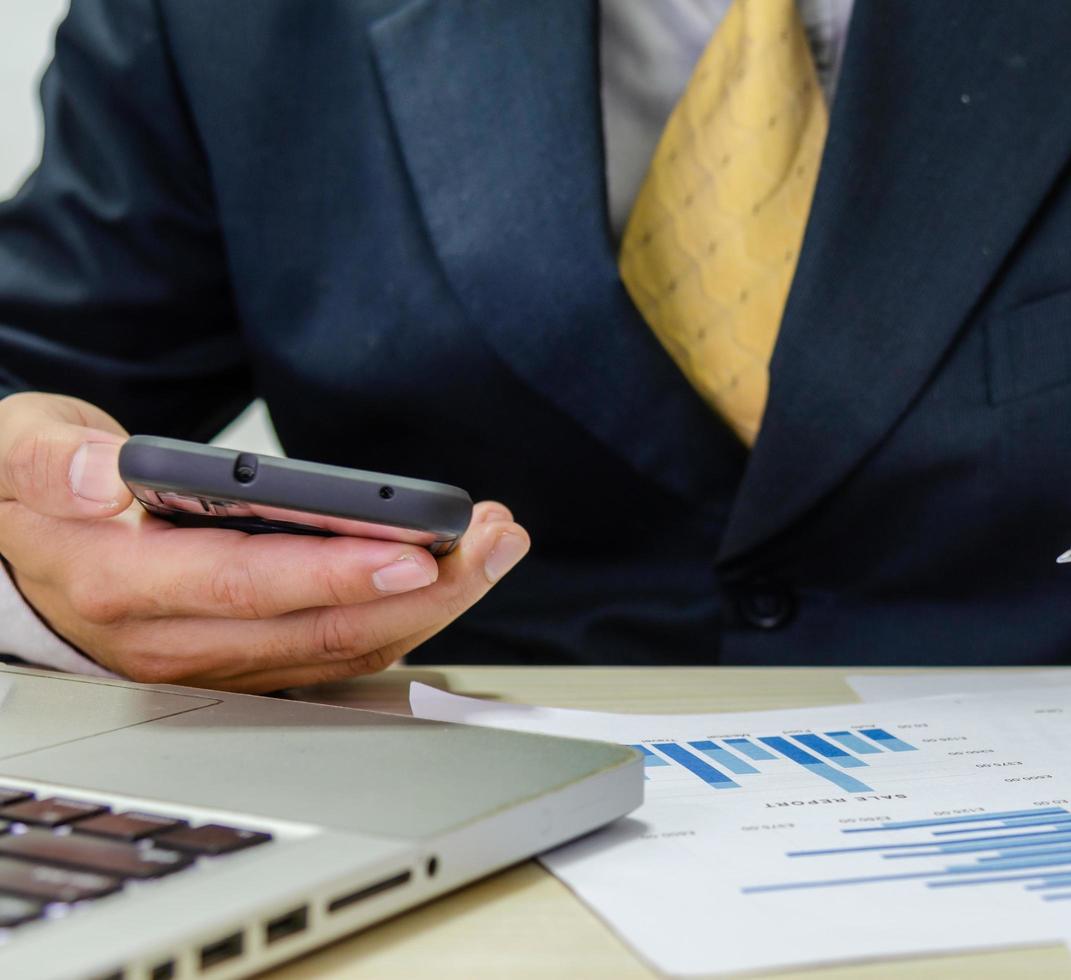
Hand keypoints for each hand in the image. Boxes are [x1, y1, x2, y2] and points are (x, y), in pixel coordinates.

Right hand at [0, 392, 527, 691]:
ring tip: (495, 546)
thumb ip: (47, 460)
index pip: (245, 584)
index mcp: (119, 585)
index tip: (416, 550)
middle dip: (423, 587)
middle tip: (495, 540)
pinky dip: (405, 614)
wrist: (16, 545)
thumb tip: (101, 473)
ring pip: (342, 645)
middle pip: (318, 627)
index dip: (335, 572)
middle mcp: (173, 640)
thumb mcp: (13, 450)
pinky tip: (455, 573)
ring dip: (433, 602)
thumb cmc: (29, 491)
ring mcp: (215, 660)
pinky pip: (338, 649)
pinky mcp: (247, 659)